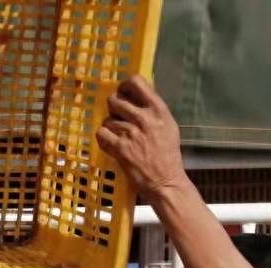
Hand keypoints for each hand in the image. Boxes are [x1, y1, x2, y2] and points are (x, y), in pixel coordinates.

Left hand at [96, 75, 186, 197]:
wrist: (165, 181)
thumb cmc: (168, 155)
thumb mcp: (168, 126)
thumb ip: (154, 110)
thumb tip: (139, 94)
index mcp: (159, 110)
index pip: (136, 82)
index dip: (124, 86)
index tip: (123, 92)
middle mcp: (144, 118)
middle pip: (115, 99)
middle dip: (113, 108)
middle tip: (118, 117)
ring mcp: (131, 133)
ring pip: (107, 119)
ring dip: (110, 128)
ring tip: (119, 137)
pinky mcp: (120, 148)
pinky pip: (101, 134)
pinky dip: (104, 139)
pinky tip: (111, 144)